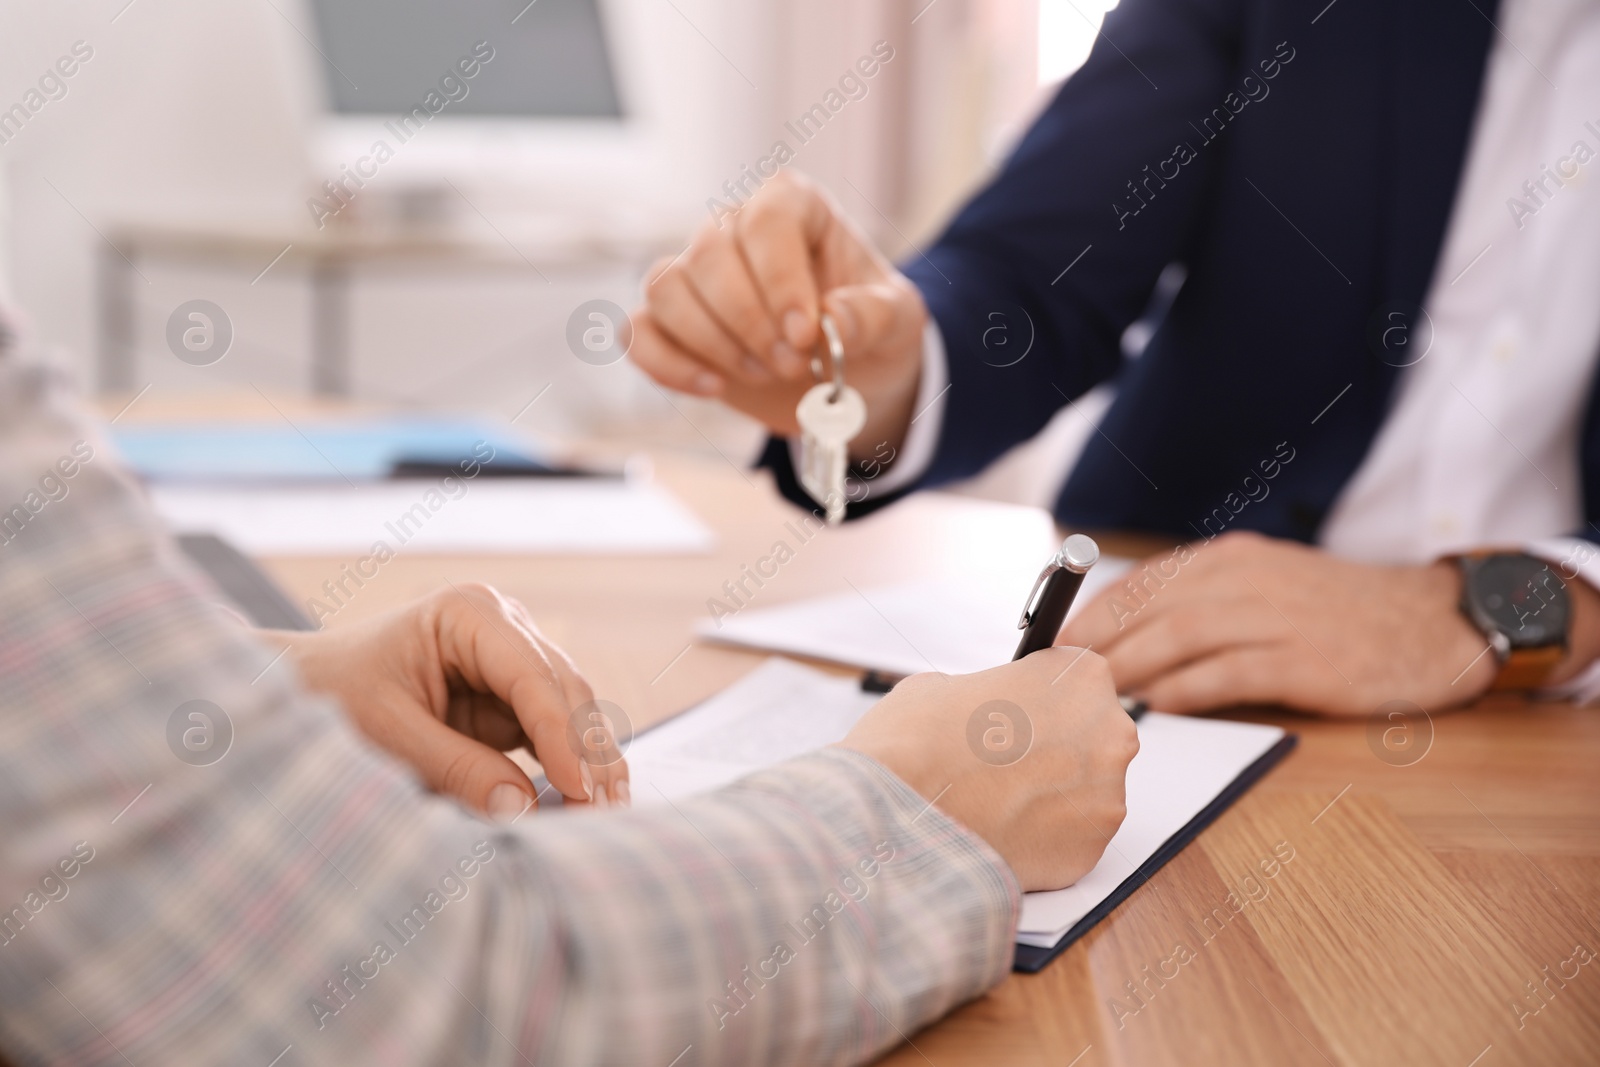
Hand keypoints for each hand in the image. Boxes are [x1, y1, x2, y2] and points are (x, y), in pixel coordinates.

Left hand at [270, 583, 626, 819]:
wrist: (305, 687)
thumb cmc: (334, 695)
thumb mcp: (387, 735)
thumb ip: (457, 769)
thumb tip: (524, 808)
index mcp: (470, 613)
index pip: (534, 677)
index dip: (563, 736)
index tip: (580, 791)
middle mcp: (504, 626)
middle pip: (567, 691)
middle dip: (588, 753)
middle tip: (603, 814)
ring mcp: (514, 659)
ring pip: (572, 712)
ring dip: (590, 762)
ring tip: (606, 816)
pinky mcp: (512, 696)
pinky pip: (554, 732)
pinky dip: (570, 767)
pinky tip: (589, 804)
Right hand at [630, 171, 927, 459]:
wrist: (850, 372)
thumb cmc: (871, 328)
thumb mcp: (898, 321)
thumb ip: (873, 315)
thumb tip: (830, 320)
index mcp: (793, 207)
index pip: (767, 219)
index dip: (779, 278)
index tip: (805, 333)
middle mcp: (734, 228)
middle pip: (709, 254)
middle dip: (748, 322)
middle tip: (791, 365)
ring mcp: (696, 274)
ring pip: (666, 288)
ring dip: (712, 342)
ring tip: (763, 373)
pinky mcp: (671, 324)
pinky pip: (638, 332)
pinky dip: (667, 365)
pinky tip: (713, 388)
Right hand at [839, 648, 1137, 891]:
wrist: (900, 817)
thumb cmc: (917, 743)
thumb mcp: (944, 685)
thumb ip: (988, 692)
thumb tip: (987, 709)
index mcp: (1081, 677)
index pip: (1076, 679)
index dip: (1042, 697)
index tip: (1021, 713)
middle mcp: (1109, 733)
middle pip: (1091, 736)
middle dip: (1054, 747)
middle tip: (1004, 761)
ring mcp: (1106, 796)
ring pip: (1085, 792)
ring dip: (1052, 795)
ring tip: (997, 801)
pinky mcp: (1091, 850)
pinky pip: (1073, 839)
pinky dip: (1045, 838)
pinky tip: (1003, 832)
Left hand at [1058, 531, 1511, 715]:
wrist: (1433, 622)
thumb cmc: (1338, 613)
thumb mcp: (1265, 585)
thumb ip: (1202, 603)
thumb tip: (1127, 637)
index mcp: (1231, 559)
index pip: (1141, 581)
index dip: (1091, 612)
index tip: (1054, 642)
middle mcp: (1247, 579)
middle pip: (1150, 608)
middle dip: (1096, 644)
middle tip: (1058, 678)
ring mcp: (1277, 617)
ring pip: (1181, 636)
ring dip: (1129, 667)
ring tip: (1093, 696)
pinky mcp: (1305, 660)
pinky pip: (1230, 673)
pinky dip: (1186, 690)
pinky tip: (1159, 707)